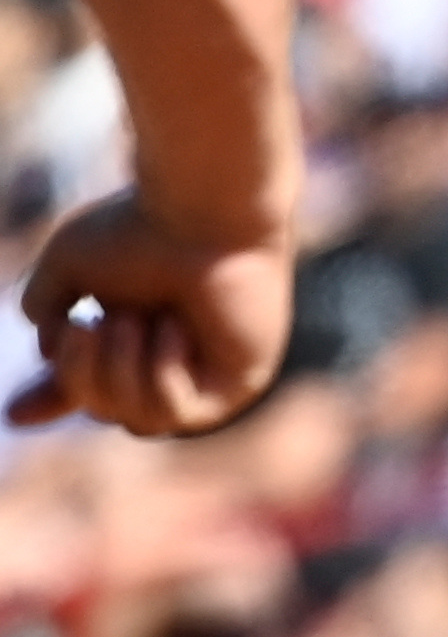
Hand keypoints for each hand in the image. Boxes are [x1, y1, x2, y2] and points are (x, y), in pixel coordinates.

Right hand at [12, 192, 294, 436]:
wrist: (202, 215)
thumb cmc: (139, 228)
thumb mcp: (69, 264)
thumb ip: (46, 306)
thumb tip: (48, 351)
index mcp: (124, 330)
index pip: (86, 383)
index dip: (50, 399)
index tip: (14, 416)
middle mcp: (165, 357)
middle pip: (102, 408)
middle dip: (80, 374)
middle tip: (83, 327)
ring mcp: (204, 376)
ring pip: (138, 421)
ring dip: (120, 369)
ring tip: (133, 318)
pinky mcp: (237, 385)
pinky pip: (178, 412)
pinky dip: (163, 370)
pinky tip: (176, 328)